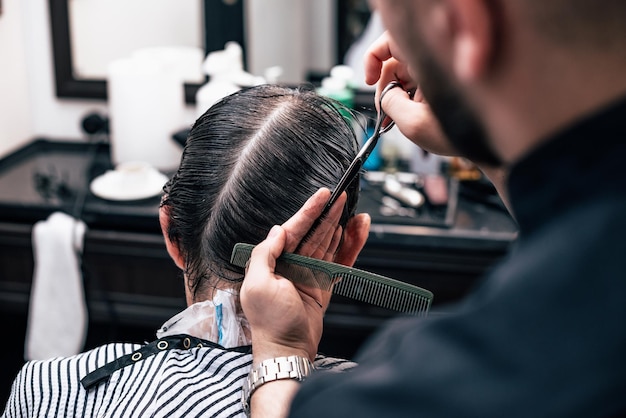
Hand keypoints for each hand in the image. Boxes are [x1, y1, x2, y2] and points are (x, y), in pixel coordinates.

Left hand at [240, 188, 347, 361]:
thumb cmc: (270, 324)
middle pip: (313, 234)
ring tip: (356, 213)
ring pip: (328, 245)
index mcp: (273, 262)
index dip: (308, 212)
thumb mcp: (258, 285)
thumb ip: (265, 254)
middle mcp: (290, 266)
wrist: (288, 352)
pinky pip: (339, 263)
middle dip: (328, 215)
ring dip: (342, 229)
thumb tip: (276, 231)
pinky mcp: (323, 286)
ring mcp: (308, 275)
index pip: (292, 230)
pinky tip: (357, 234)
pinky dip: (350, 248)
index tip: (322, 197)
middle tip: (344, 198)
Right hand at [364, 32, 457, 156]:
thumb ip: (389, 103)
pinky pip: (417, 84)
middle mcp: (435, 62)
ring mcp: (440, 72)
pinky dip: (408, 98)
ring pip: (405, 75)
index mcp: (430, 63)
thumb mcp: (414, 124)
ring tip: (394, 120)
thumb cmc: (459, 134)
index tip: (369, 80)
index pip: (393, 41)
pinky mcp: (444, 83)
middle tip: (383, 110)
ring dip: (395, 95)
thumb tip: (382, 93)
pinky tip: (406, 117)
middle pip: (396, 62)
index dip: (374, 57)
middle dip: (384, 85)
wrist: (488, 146)